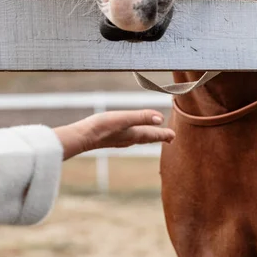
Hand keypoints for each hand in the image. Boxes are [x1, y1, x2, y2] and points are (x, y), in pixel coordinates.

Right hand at [54, 110, 174, 159]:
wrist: (82, 136)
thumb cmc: (102, 127)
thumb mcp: (123, 119)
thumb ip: (141, 117)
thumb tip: (160, 118)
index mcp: (134, 134)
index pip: (153, 134)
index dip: (164, 134)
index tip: (174, 136)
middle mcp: (128, 138)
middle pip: (147, 138)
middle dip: (158, 136)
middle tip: (169, 137)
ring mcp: (119, 139)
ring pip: (138, 138)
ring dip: (147, 136)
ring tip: (152, 135)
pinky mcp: (110, 137)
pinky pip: (128, 137)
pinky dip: (135, 135)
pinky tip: (129, 133)